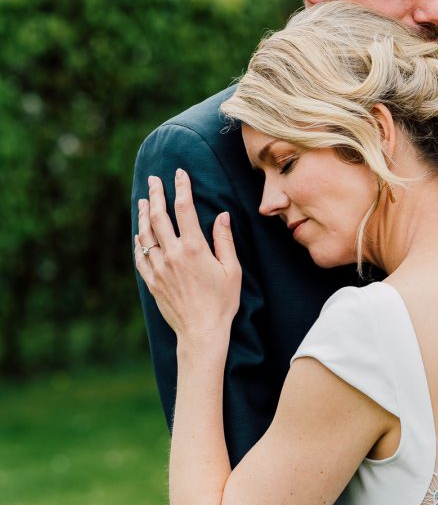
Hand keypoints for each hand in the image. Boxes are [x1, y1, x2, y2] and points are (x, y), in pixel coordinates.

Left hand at [134, 170, 240, 339]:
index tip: (180, 173)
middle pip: (159, 216)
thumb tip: (222, 215)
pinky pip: (140, 256)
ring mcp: (159, 268)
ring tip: (144, 200)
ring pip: (145, 234)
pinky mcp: (152, 281)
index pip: (184, 208)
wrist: (201, 332)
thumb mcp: (232, 269)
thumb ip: (224, 240)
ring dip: (144, 214)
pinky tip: (138, 234)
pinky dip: (138, 242)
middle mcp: (172, 254)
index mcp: (194, 248)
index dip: (182, 187)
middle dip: (156, 194)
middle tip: (153, 179)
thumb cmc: (222, 302)